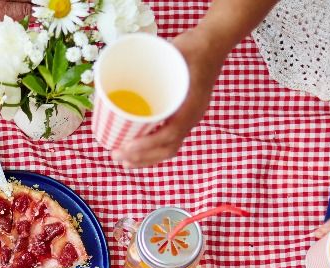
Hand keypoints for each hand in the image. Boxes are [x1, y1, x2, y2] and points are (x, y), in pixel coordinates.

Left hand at [112, 27, 226, 167]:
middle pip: (168, 148)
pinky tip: (136, 148)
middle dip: (141, 157)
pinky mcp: (183, 115)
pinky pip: (169, 139)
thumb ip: (152, 62)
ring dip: (145, 157)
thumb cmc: (194, 47)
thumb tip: (119, 68)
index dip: (147, 145)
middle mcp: (191, 116)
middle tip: (116, 155)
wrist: (213, 45)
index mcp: (191, 105)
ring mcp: (188, 118)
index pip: (170, 134)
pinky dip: (152, 148)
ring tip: (124, 159)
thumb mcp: (174, 51)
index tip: (126, 147)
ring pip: (168, 147)